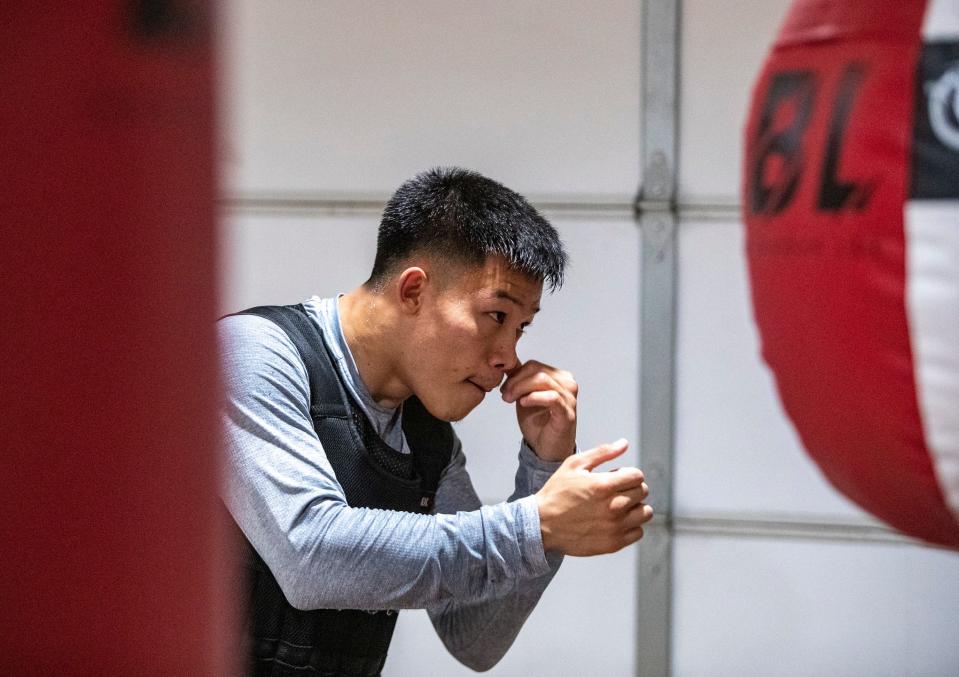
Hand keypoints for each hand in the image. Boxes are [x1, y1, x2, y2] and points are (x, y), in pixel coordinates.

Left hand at [501, 360, 576, 461]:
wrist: (546, 450)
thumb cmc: (538, 424)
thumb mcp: (525, 397)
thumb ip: (520, 381)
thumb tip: (508, 366)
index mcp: (559, 377)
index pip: (534, 365)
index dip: (515, 374)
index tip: (503, 388)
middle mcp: (568, 384)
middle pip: (537, 370)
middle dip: (515, 381)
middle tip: (505, 395)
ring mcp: (569, 398)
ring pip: (543, 380)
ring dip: (520, 388)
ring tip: (509, 399)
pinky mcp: (568, 413)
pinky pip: (553, 397)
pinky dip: (534, 397)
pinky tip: (523, 403)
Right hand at [535, 439, 652, 555]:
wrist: (541, 525)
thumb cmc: (556, 493)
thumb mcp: (574, 465)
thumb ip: (602, 452)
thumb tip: (623, 443)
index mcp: (604, 485)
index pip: (638, 476)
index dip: (629, 473)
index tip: (618, 477)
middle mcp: (613, 507)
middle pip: (642, 492)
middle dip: (632, 487)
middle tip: (616, 490)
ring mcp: (614, 527)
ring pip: (645, 513)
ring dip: (636, 507)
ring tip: (620, 506)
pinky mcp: (613, 543)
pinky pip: (638, 532)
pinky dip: (631, 526)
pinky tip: (617, 521)